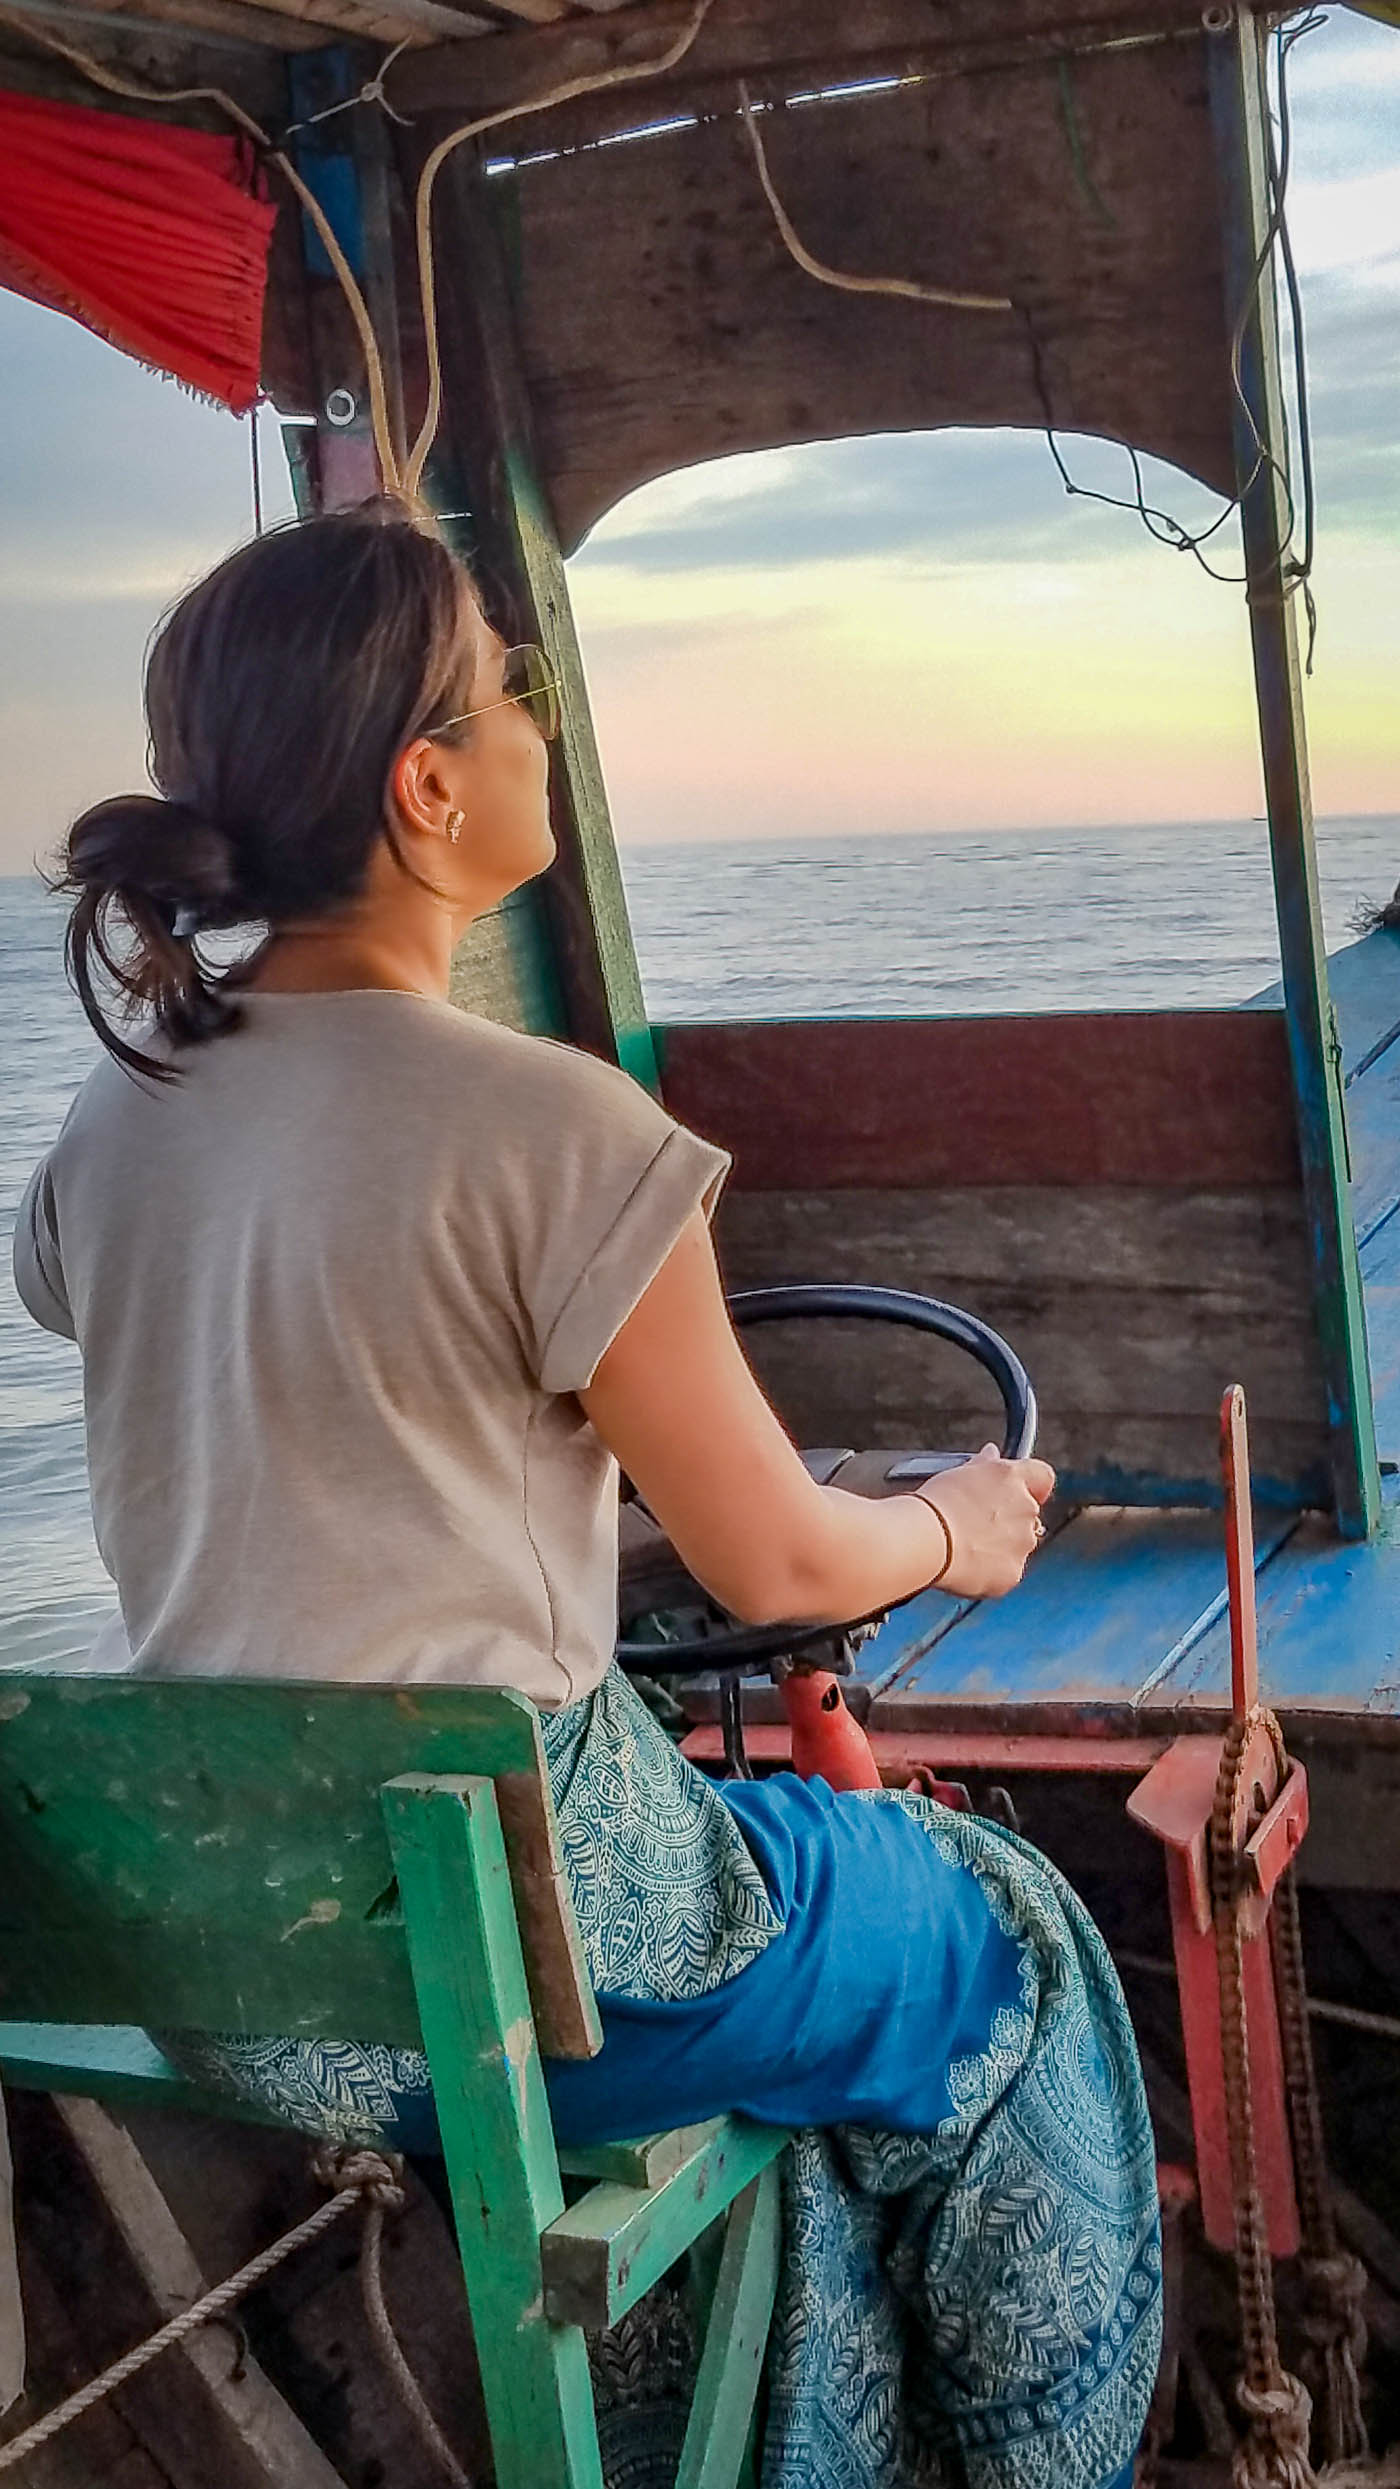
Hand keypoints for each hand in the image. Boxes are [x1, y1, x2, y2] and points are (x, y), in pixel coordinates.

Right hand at [915, 1443, 1055, 1599]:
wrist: (926, 1540)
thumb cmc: (935, 1504)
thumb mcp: (955, 1473)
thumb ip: (982, 1465)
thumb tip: (991, 1455)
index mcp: (1012, 1478)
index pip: (1042, 1476)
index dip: (1032, 1485)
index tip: (1018, 1491)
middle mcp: (1026, 1509)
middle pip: (1028, 1514)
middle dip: (1008, 1520)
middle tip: (974, 1524)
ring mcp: (1023, 1543)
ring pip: (1018, 1545)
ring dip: (1000, 1546)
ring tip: (964, 1547)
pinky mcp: (1013, 1572)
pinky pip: (1007, 1572)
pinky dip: (991, 1572)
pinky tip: (965, 1566)